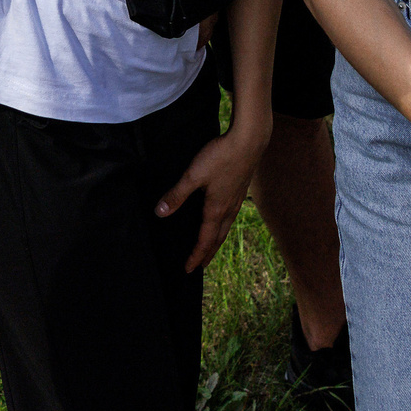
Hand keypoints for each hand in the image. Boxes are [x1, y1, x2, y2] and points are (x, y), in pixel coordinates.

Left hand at [156, 121, 270, 272]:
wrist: (249, 140)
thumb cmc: (221, 156)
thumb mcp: (194, 174)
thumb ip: (177, 194)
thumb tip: (160, 213)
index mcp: (216, 209)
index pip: (204, 240)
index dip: (196, 256)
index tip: (188, 269)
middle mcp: (229, 209)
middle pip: (217, 238)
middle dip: (208, 254)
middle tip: (200, 266)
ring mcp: (237, 200)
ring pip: (226, 228)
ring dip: (217, 241)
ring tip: (212, 247)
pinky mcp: (240, 189)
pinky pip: (231, 216)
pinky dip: (224, 226)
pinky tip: (222, 218)